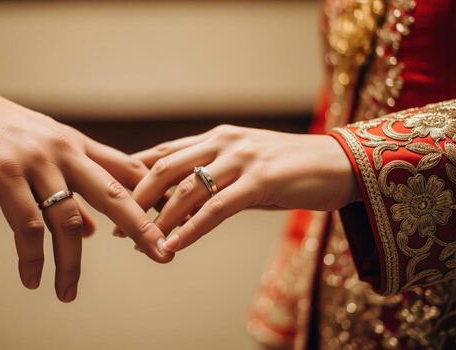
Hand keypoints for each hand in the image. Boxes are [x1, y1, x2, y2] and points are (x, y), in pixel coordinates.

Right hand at [0, 94, 172, 301]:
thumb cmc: (11, 137)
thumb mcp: (50, 155)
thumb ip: (76, 188)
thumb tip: (92, 233)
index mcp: (81, 146)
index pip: (129, 172)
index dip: (154, 198)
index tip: (175, 222)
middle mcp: (65, 152)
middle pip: (113, 193)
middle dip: (141, 226)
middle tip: (162, 254)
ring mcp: (36, 163)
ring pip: (68, 220)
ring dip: (70, 263)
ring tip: (68, 294)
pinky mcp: (4, 176)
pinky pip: (26, 225)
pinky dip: (31, 257)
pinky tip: (33, 280)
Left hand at [129, 125, 357, 252]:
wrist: (340, 163)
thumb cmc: (290, 167)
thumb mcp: (245, 164)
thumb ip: (214, 175)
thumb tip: (179, 200)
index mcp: (217, 136)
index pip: (164, 153)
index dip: (136, 175)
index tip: (115, 198)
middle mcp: (224, 141)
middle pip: (165, 168)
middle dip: (137, 198)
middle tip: (118, 225)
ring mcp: (242, 158)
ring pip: (187, 189)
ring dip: (160, 218)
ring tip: (140, 241)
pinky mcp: (262, 180)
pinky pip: (217, 207)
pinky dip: (192, 228)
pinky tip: (175, 244)